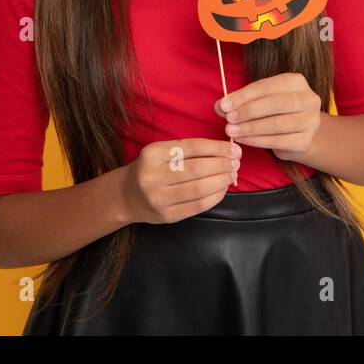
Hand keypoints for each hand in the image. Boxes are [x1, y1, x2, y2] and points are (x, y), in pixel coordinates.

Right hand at [119, 138, 241, 224]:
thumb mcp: (161, 152)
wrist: (127, 196)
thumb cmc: (151, 169)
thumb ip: (188, 150)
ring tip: (232, 175)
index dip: (217, 148)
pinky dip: (215, 197)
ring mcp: (159, 198)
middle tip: (236, 162)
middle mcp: (153, 176)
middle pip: (197, 169)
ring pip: (199, 189)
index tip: (233, 149)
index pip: (192, 147)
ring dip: (222, 181)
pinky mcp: (167, 216)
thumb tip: (224, 151)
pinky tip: (222, 189)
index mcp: (153, 154)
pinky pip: (198, 206)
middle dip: (222, 165)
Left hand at [215, 72, 322, 161]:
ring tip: (231, 131)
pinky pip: (278, 141)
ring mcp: (311, 121)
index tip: (224, 105)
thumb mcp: (260, 100)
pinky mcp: (305, 141)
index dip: (243, 96)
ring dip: (250, 128)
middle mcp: (308, 99)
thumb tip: (220, 106)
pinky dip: (257, 141)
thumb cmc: (275, 112)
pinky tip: (242, 140)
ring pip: (277, 124)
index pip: (266, 86)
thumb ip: (241, 101)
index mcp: (296, 81)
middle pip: (276, 103)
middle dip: (248, 111)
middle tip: (228, 118)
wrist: (298, 134)